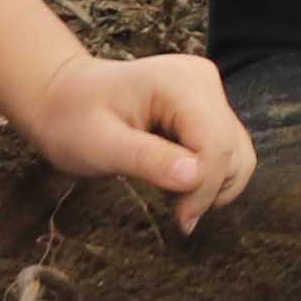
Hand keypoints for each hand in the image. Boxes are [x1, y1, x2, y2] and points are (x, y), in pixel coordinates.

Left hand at [25, 49, 257, 234]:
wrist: (62, 99)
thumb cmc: (72, 121)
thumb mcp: (100, 147)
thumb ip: (148, 160)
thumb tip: (195, 177)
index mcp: (177, 82)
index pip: (216, 143)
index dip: (203, 188)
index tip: (180, 221)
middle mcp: (201, 79)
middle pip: (233, 148)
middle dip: (207, 189)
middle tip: (174, 213)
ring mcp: (207, 90)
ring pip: (237, 151)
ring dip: (211, 184)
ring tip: (170, 191)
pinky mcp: (207, 105)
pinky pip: (226, 148)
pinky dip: (208, 174)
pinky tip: (176, 177)